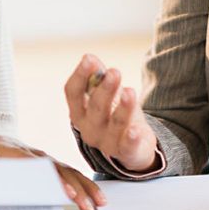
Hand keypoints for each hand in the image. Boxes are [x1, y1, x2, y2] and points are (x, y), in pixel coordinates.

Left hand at [0, 135, 105, 209]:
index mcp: (10, 151)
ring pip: (67, 170)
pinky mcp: (51, 164)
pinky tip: (96, 197)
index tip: (66, 192)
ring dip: (84, 187)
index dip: (52, 179)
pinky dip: (85, 185)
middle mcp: (31, 152)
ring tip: (97, 203)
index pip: (35, 165)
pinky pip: (70, 173)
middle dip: (74, 188)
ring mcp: (44, 157)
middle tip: (86, 205)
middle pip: (56, 169)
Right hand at [64, 54, 159, 173]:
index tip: (89, 60)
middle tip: (115, 72)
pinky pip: (128, 147)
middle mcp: (89, 129)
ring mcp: (107, 143)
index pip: (73, 93)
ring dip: (122, 108)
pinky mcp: (126, 152)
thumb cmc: (114, 113)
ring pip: (115, 124)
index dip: (80, 76)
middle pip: (95, 108)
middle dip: (105, 89)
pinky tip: (135, 130)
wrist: (132, 145)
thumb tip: (89, 57)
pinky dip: (131, 139)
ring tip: (130, 91)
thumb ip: (98, 76)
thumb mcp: (106, 93)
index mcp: (79, 112)